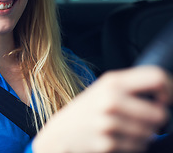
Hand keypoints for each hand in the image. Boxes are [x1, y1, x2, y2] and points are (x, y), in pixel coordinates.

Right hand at [33, 66, 171, 152]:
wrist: (61, 132)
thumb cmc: (87, 109)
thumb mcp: (104, 88)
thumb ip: (131, 86)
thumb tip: (165, 95)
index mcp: (112, 81)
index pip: (156, 78)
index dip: (169, 89)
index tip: (166, 99)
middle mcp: (111, 100)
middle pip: (160, 113)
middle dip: (157, 119)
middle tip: (145, 118)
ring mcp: (109, 123)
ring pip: (151, 133)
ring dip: (144, 134)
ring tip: (126, 129)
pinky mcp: (108, 143)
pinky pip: (139, 147)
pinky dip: (134, 145)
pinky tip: (119, 138)